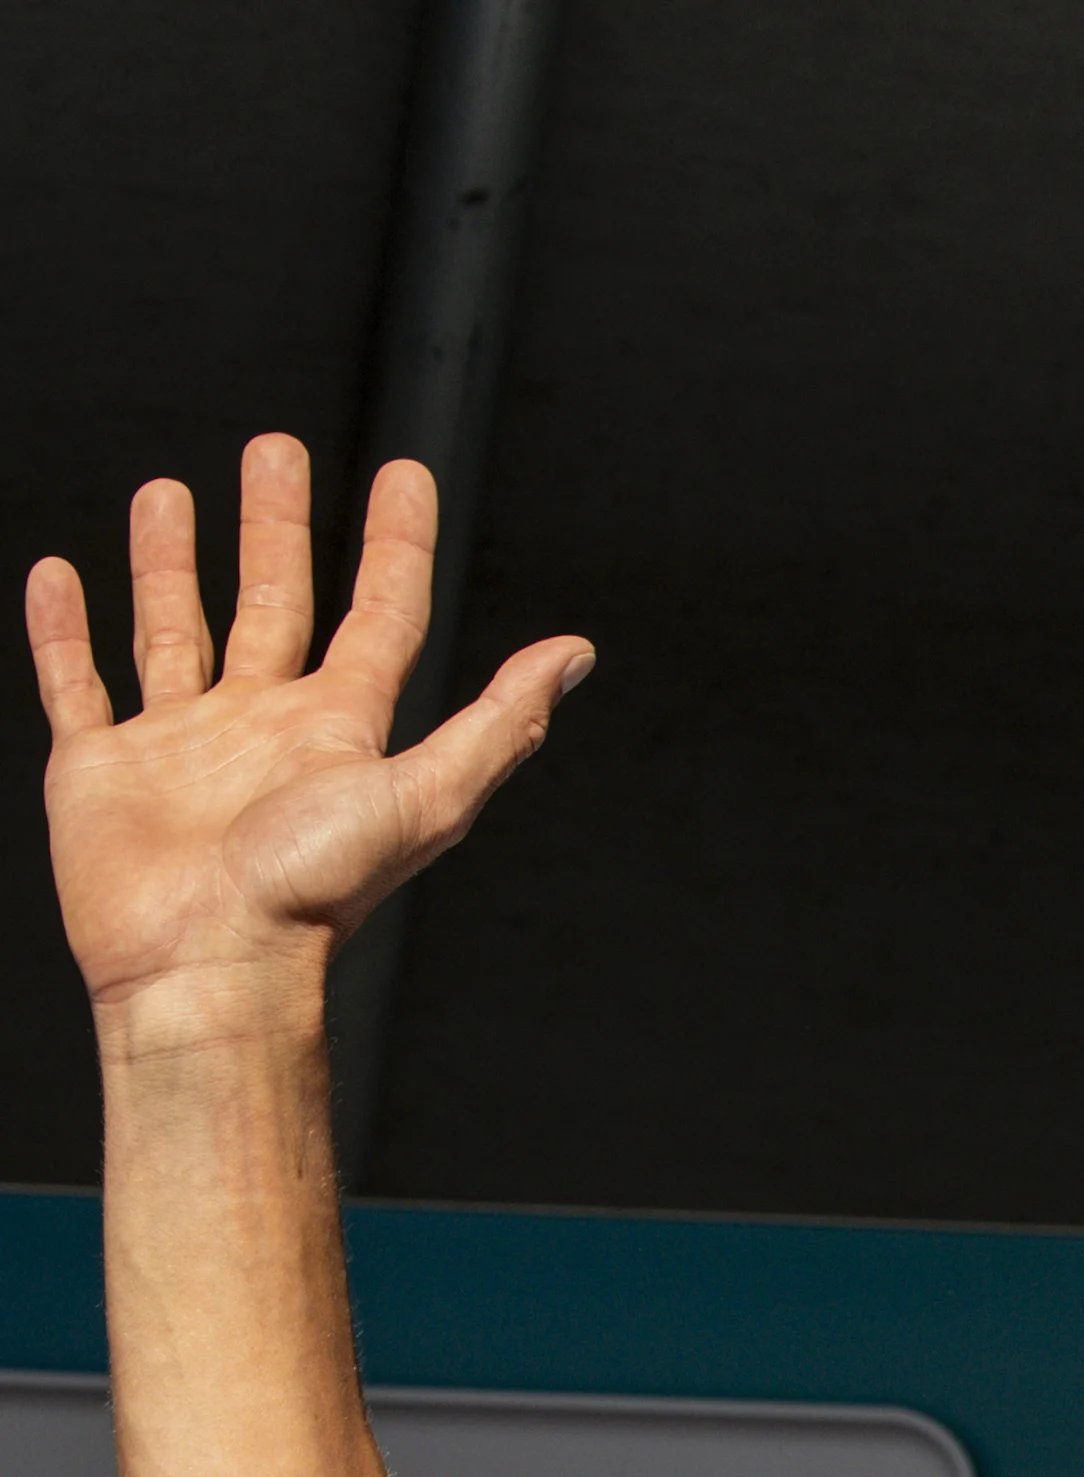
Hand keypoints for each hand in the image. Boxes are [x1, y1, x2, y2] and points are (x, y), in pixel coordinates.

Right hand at [25, 432, 590, 1047]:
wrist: (205, 967)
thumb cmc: (309, 898)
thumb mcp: (424, 797)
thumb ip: (498, 724)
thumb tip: (574, 656)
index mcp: (335, 732)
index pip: (380, 617)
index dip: (396, 545)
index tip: (404, 475)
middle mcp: (259, 731)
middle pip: (272, 605)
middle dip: (275, 528)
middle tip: (276, 452)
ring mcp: (179, 749)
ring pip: (174, 631)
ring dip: (171, 564)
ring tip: (169, 493)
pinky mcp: (102, 771)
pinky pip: (76, 684)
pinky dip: (62, 631)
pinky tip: (59, 575)